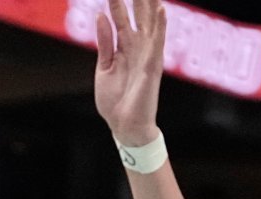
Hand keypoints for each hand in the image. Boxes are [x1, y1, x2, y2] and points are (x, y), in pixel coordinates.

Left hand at [94, 0, 166, 145]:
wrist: (124, 125)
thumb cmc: (115, 100)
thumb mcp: (104, 67)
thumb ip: (105, 42)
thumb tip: (100, 17)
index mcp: (126, 49)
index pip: (122, 20)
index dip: (118, 4)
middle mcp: (139, 49)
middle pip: (139, 17)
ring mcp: (147, 56)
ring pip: (151, 24)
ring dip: (150, 5)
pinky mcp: (152, 67)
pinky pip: (157, 43)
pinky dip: (160, 26)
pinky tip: (161, 9)